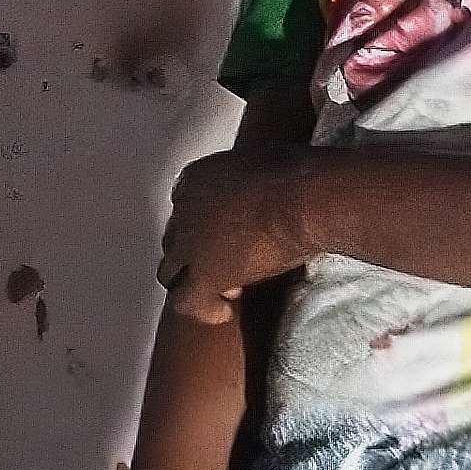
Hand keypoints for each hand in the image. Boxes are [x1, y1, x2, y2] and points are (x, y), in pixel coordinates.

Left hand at [157, 158, 320, 306]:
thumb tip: (256, 177)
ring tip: (218, 287)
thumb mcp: (259, 159)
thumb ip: (244, 172)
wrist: (300, 199)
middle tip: (219, 259)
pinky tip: (224, 310)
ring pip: (171, 271)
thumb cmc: (292, 175)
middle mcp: (183, 210)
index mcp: (193, 180)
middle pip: (174, 239)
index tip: (224, 230)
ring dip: (191, 279)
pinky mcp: (205, 275)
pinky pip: (189, 301)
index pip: (184, 207)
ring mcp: (189, 244)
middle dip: (192, 251)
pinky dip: (205, 308)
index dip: (204, 223)